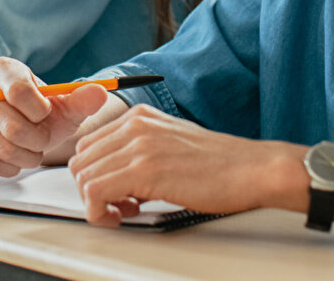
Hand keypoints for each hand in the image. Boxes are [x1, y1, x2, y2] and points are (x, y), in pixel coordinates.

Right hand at [0, 57, 109, 175]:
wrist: (27, 129)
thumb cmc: (45, 115)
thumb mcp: (68, 106)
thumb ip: (84, 99)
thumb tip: (100, 92)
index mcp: (4, 69)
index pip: (20, 92)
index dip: (40, 112)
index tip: (46, 114)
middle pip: (12, 127)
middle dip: (37, 141)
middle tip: (42, 139)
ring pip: (2, 148)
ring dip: (26, 157)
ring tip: (30, 149)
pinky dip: (8, 168)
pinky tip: (14, 159)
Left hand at [69, 104, 301, 226]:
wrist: (252, 169)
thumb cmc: (220, 164)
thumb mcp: (171, 143)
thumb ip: (140, 150)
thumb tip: (115, 176)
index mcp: (139, 116)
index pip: (89, 144)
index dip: (94, 174)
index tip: (114, 192)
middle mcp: (134, 125)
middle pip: (81, 160)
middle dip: (91, 189)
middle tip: (118, 205)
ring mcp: (138, 146)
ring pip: (84, 177)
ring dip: (96, 203)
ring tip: (125, 211)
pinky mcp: (144, 170)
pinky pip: (95, 193)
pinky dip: (100, 212)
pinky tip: (124, 216)